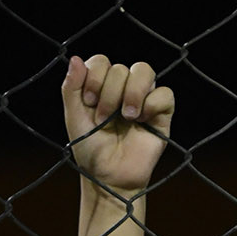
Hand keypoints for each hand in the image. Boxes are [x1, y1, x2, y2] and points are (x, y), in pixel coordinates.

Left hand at [62, 54, 173, 195]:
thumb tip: (75, 58)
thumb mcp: (74, 118)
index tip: (89, 101)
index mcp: (101, 86)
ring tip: (126, 116)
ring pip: (144, 70)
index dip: (95, 77)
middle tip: (103, 118)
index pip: (101, 62)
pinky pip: (164, 93)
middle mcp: (123, 88)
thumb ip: (72, 88)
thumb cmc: (90, 150)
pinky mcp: (161, 113)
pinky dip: (152, 104)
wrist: (107, 178)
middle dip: (109, 93)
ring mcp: (143, 98)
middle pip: (121, 68)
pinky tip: (142, 120)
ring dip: (132, 92)